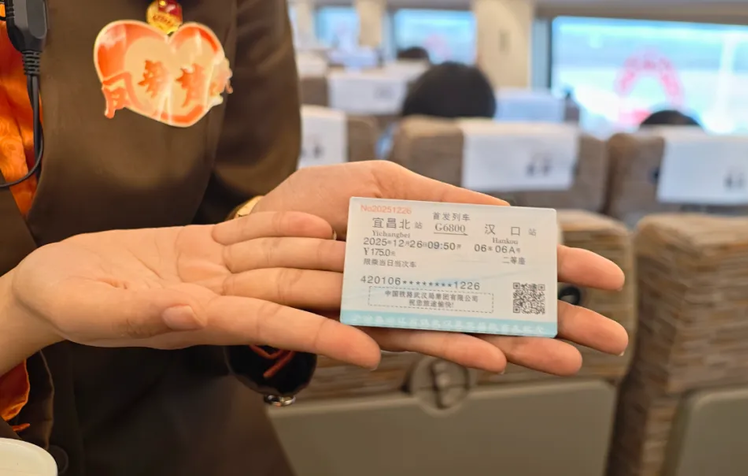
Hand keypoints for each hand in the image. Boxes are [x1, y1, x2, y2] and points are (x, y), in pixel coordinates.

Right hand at [0, 212, 382, 370]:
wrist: (57, 281)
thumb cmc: (69, 302)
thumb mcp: (99, 311)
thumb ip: (144, 314)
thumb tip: (189, 312)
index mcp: (202, 318)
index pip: (275, 325)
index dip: (322, 336)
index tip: (367, 351)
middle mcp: (220, 294)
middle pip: (292, 290)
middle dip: (344, 294)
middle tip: (395, 294)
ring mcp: (214, 268)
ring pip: (280, 258)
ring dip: (325, 255)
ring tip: (371, 252)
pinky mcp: (202, 244)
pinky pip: (250, 232)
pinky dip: (282, 226)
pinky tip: (316, 222)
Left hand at [254, 161, 627, 374]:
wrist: (254, 233)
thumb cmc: (314, 204)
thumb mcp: (384, 185)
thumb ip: (440, 201)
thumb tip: (501, 214)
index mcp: (438, 246)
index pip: (510, 259)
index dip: (557, 268)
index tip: (606, 276)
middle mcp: (428, 282)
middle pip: (505, 305)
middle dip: (560, 321)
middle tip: (614, 339)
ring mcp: (404, 307)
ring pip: (474, 330)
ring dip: (524, 345)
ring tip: (572, 359)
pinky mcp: (369, 325)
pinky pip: (420, 337)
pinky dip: (458, 347)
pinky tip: (495, 356)